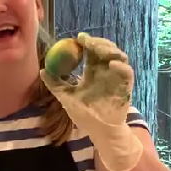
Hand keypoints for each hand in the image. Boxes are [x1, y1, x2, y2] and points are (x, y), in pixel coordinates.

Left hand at [40, 32, 142, 170]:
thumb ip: (55, 84)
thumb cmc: (84, 115)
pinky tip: (112, 64)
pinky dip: (121, 66)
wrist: (99, 131)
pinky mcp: (125, 87)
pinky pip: (127, 72)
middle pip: (105, 50)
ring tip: (98, 49)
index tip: (79, 38)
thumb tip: (42, 70)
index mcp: (92, 72)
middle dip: (98, 42)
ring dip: (109, 49)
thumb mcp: (66, 98)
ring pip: (118, 56)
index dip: (87, 42)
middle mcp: (105, 71)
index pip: (91, 52)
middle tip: (88, 42)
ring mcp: (116, 78)